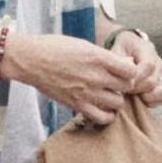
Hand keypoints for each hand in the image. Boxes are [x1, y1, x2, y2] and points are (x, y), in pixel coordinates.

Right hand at [2, 32, 135, 125]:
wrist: (30, 60)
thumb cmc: (55, 48)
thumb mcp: (84, 44)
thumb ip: (105, 56)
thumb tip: (125, 64)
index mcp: (97, 57)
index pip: (131, 69)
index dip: (131, 70)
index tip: (124, 70)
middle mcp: (95, 76)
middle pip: (127, 87)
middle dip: (125, 84)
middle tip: (117, 82)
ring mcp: (86, 92)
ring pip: (118, 103)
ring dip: (116, 99)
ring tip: (109, 94)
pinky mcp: (77, 105)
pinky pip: (102, 118)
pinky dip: (106, 115)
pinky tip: (102, 107)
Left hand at [112, 30, 161, 107]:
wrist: (127, 52)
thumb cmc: (119, 52)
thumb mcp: (115, 52)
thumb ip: (119, 62)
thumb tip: (127, 78)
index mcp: (146, 49)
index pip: (148, 65)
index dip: (136, 78)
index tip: (123, 83)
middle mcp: (158, 61)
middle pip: (152, 81)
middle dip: (136, 90)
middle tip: (124, 90)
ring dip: (146, 98)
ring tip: (133, 96)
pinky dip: (152, 102)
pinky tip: (139, 100)